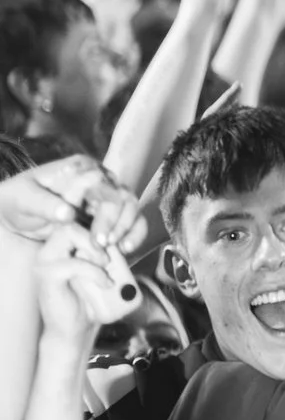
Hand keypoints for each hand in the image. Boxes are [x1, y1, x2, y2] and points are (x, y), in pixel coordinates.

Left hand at [0, 154, 142, 252]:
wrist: (14, 213)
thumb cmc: (18, 201)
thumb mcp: (23, 199)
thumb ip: (44, 204)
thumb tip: (69, 213)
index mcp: (81, 168)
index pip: (105, 187)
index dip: (107, 214)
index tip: (98, 238)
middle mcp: (100, 178)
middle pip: (124, 198)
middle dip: (118, 224)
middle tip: (103, 246)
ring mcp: (107, 194)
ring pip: (132, 209)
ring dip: (129, 230)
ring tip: (118, 250)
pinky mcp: (110, 212)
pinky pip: (132, 220)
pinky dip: (134, 234)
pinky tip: (126, 249)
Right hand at [33, 225, 134, 338]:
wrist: (75, 330)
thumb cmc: (90, 300)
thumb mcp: (104, 270)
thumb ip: (109, 253)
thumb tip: (126, 238)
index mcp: (63, 247)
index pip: (79, 221)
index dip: (101, 226)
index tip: (117, 243)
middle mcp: (50, 250)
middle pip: (71, 223)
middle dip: (96, 235)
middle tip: (110, 255)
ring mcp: (45, 262)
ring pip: (68, 234)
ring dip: (94, 248)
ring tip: (106, 265)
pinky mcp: (47, 277)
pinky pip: (73, 263)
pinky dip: (94, 271)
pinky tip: (105, 283)